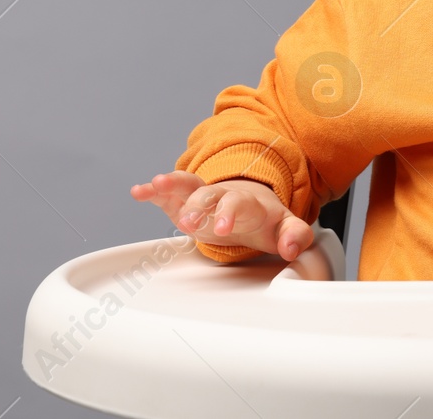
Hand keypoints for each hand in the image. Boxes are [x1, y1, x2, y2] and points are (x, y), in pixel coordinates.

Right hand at [130, 170, 317, 260]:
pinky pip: (167, 193)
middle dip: (197, 205)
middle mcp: (222, 195)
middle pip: (208, 194)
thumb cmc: (264, 219)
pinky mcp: (184, 200)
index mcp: (247, 202)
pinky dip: (153, 191)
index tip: (222, 228)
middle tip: (187, 223)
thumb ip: (295, 236)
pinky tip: (138, 191)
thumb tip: (293, 247)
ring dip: (170, 185)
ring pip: (186, 186)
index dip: (229, 213)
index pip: (238, 203)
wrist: (252, 204)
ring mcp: (202, 195)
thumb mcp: (284, 228)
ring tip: (153, 186)